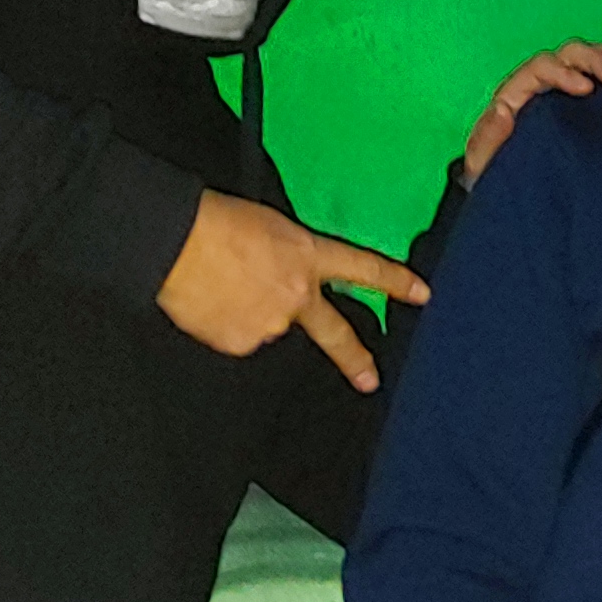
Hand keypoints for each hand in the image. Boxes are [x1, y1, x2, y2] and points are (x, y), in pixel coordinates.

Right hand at [156, 191, 426, 391]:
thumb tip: (277, 286)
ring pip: (266, 327)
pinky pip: (236, 337)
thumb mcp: (270, 228)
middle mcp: (298, 296)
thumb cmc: (218, 221)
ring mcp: (271, 324)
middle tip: (369, 380)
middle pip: (333, 332)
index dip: (395, 282)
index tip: (422, 294)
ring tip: (219, 286)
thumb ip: (287, 262)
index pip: (363, 268)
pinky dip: (224, 325)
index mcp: (308, 256)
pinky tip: (207, 301)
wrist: (178, 241)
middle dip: (354, 358)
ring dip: (248, 314)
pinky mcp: (242, 343)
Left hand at [460, 38, 601, 185]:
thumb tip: (502, 109)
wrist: (514, 200)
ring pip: (589, 59)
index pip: (539, 70)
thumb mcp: (484, 165)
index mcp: (516, 96)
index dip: (564, 73)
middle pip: (568, 57)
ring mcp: (565, 90)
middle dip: (595, 60)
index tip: (588, 89)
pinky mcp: (585, 102)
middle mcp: (541, 86)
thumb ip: (488, 139)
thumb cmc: (500, 179)